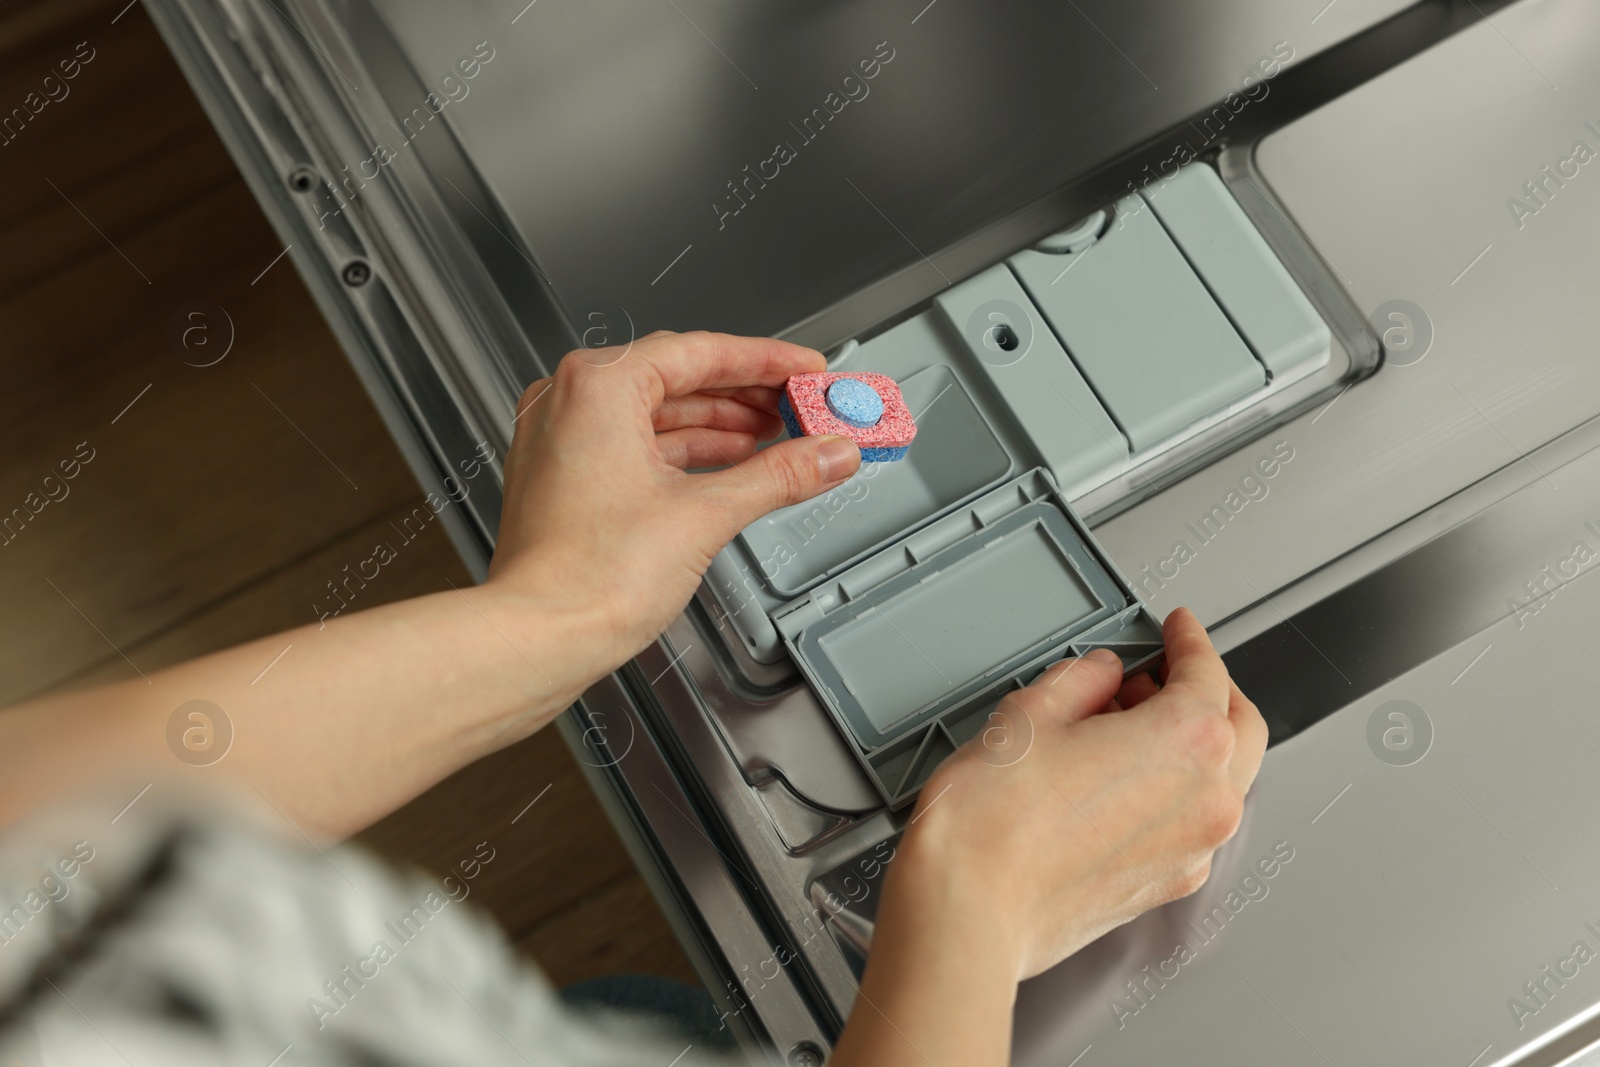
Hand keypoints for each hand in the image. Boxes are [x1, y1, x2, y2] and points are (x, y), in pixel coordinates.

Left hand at [487, 330, 860, 668]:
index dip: (767, 361)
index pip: (701, 352)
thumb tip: (829, 454)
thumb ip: (779, 475)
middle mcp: (569, 401)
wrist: (538, 638)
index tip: (806, 369)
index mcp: (597, 386)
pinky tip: (728, 467)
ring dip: (720, 425)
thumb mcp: (706, 514)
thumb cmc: (587, 577)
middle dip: (747, 396)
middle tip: (802, 406)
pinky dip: (685, 453)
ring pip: (657, 414)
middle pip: (679, 379)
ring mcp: (561, 440)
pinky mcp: (564, 478)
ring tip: (777, 438)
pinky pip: (635, 445)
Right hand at [884, 607, 1267, 980]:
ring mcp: (1192, 850)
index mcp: (1186, 742)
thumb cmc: (991, 824)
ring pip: (1222, 778)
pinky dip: (1173, 789)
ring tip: (1121, 727)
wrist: (967, 910)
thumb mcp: (1030, 713)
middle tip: (1157, 673)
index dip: (1190, 639)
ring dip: (1190, 742)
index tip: (1178, 629)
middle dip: (1206, 690)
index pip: (1209, 672)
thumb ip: (1082, 682)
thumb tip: (1098, 677)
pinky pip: (1192, 822)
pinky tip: (1115, 778)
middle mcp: (1206, 799)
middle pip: (1239, 726)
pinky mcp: (1165, 885)